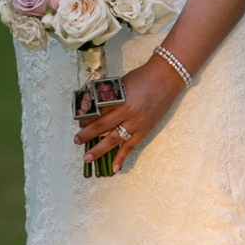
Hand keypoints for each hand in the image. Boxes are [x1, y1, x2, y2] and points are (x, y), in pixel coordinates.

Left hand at [73, 55, 185, 172]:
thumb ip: (110, 96)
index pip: (97, 112)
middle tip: (77, 140)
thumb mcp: (121, 83)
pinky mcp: (145, 130)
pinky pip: (131, 146)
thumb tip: (96, 106)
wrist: (166, 78)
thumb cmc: (142, 76)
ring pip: (113, 140)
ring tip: (87, 157)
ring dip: (99, 149)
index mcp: (119, 98)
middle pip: (102, 127)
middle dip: (87, 135)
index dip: (86, 119)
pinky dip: (121, 157)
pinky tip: (113, 167)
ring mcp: (136, 123)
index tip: (79, 123)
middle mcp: (126, 113)